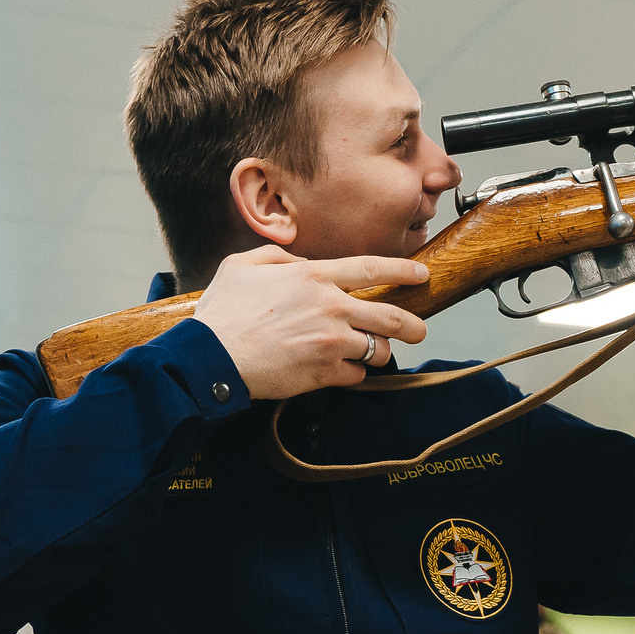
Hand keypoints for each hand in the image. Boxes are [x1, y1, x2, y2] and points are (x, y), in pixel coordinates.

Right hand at [192, 248, 429, 400]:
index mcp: (313, 277)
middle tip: (419, 330)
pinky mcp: (324, 373)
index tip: (421, 274)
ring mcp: (330, 342)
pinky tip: (338, 371)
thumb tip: (301, 262)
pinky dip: (352, 374)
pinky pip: (355, 376)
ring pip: (378, 350)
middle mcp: (330, 307)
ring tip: (370, 354)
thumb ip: (278, 257)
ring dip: (378, 353)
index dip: (402, 270)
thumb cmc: (223, 312)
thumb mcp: (242, 266)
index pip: (371, 268)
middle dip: (413, 325)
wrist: (212, 357)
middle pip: (390, 316)